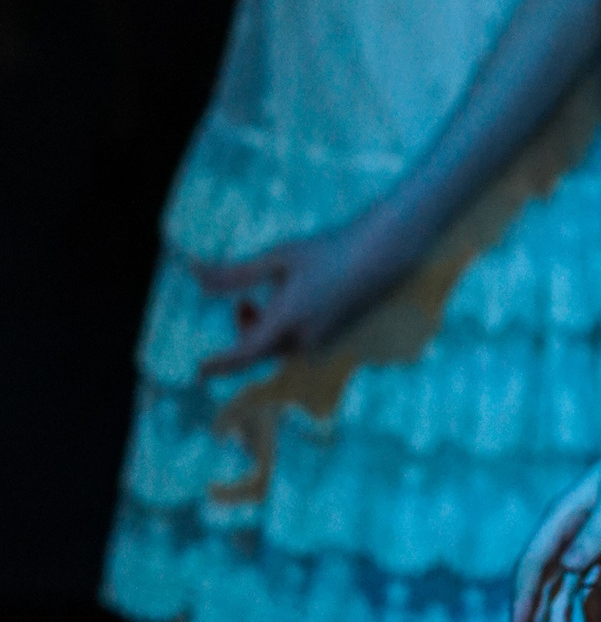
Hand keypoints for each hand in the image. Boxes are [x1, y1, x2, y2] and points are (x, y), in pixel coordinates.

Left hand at [193, 214, 406, 375]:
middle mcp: (305, 338)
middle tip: (243, 303)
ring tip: (271, 296)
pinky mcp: (335, 336)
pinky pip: (300, 341)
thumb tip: (196, 276)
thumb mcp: (278, 257)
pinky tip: (298, 297)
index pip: (244, 354)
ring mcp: (323, 340)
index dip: (219, 365)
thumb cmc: (328, 250)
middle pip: (260, 350)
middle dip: (246, 331)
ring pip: (281, 346)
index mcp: (287, 319)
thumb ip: (236, 274)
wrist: (382, 254)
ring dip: (266, 328)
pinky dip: (287, 326)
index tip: (198, 371)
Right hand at [511, 384, 600, 621]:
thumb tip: (567, 570)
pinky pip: (592, 584)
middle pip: (544, 581)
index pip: (533, 562)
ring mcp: (590, 536)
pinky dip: (591, 612)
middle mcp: (570, 528)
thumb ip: (597, 533)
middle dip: (536, 620)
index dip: (523, 597)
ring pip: (566, 588)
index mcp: (564, 514)